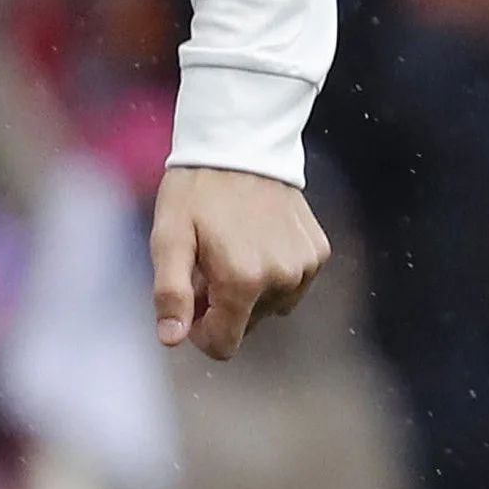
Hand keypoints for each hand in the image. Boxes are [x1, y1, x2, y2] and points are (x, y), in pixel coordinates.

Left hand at [151, 166, 326, 358]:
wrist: (240, 143)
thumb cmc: (196, 191)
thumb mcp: (169, 238)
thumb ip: (170, 292)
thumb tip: (172, 339)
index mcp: (242, 281)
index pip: (224, 345)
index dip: (200, 330)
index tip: (191, 297)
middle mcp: (281, 279)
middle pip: (246, 326)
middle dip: (222, 306)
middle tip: (207, 264)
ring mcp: (305, 266)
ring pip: (271, 307)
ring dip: (249, 290)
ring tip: (231, 248)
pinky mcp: (318, 252)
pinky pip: (293, 284)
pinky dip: (273, 272)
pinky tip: (258, 238)